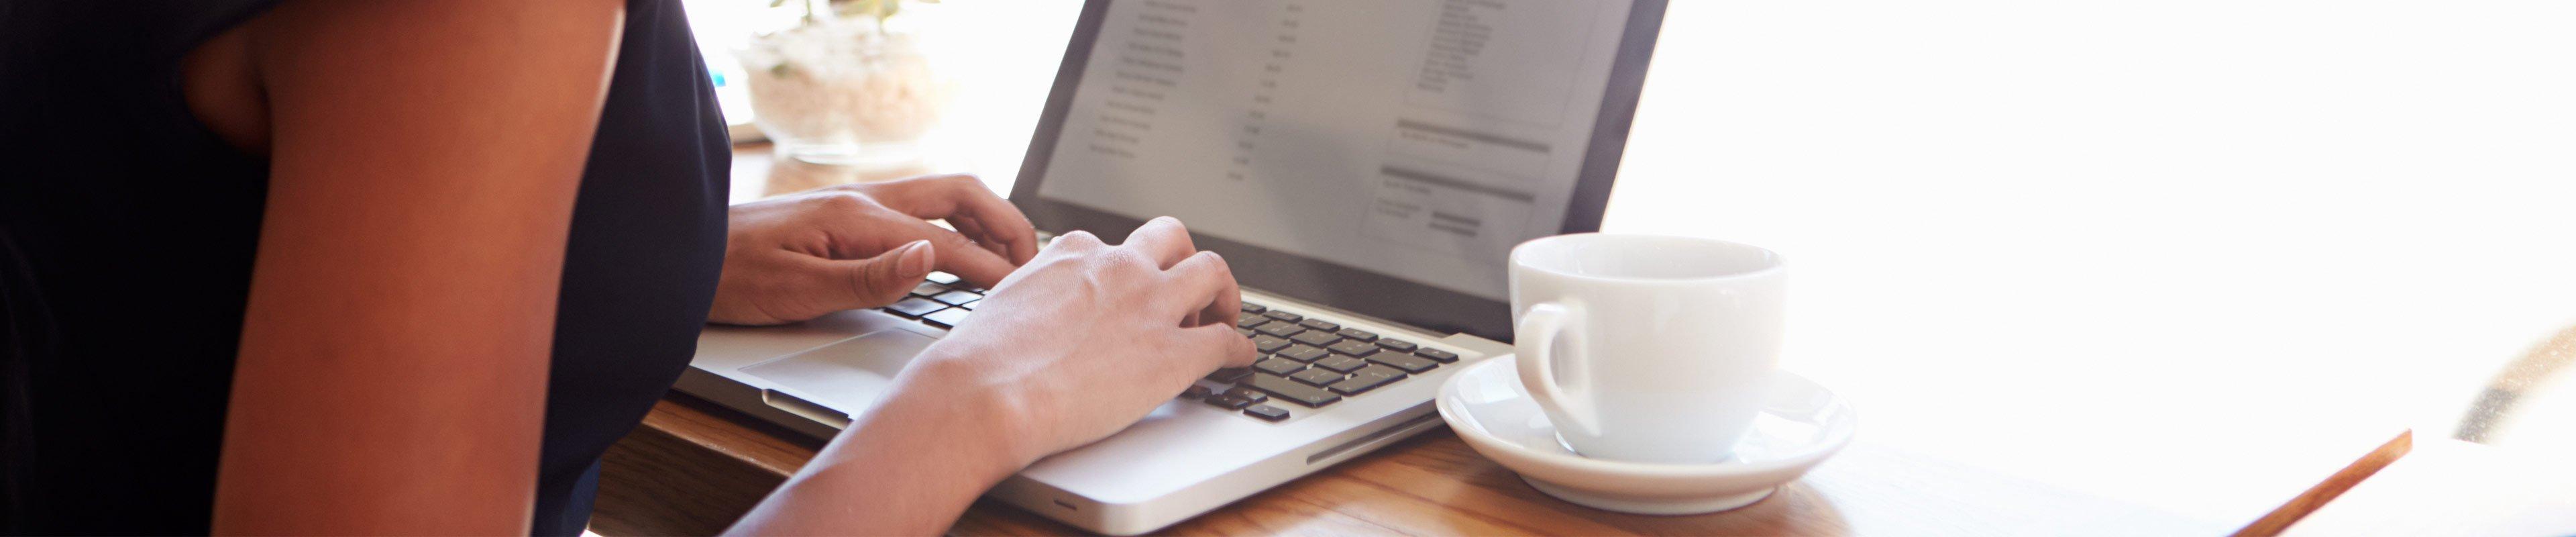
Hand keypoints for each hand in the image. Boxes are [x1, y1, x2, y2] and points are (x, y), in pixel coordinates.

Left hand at [709, 175, 1038, 324]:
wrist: (682, 257)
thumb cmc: (729, 278)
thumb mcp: (796, 290)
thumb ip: (868, 278)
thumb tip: (929, 260)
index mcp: (857, 218)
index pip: (945, 243)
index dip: (989, 269)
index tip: (1022, 294)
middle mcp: (863, 200)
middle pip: (959, 195)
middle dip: (1004, 225)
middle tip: (1032, 264)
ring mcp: (857, 203)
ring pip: (943, 198)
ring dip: (985, 220)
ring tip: (1012, 256)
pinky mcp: (848, 213)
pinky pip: (921, 209)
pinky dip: (957, 224)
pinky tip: (962, 248)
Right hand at [905, 217, 1257, 465]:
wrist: (985, 395)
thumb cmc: (977, 362)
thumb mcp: (1004, 303)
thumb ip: (1033, 297)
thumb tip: (1032, 318)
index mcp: (1073, 252)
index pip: (1115, 246)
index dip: (1129, 270)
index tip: (1131, 290)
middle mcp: (1119, 267)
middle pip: (1173, 239)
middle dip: (1185, 260)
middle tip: (1190, 292)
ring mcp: (1151, 306)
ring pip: (1212, 272)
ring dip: (1224, 294)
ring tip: (1224, 317)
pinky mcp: (1174, 354)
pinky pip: (1227, 341)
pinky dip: (1240, 348)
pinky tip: (1241, 359)